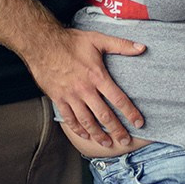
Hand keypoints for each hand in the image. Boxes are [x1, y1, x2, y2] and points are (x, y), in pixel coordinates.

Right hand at [26, 28, 144, 149]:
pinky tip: (85, 135)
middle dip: (117, 130)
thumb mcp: (98, 39)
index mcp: (97, 76)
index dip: (130, 113)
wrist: (42, 44)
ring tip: (107, 143)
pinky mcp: (58, 98)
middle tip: (125, 141)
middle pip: (105, 116)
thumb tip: (142, 48)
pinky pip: (69, 118)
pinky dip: (77, 129)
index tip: (139, 123)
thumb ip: (121, 45)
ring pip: (87, 121)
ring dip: (98, 134)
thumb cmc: (70, 41)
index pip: (119, 99)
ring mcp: (70, 96)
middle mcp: (85, 90)